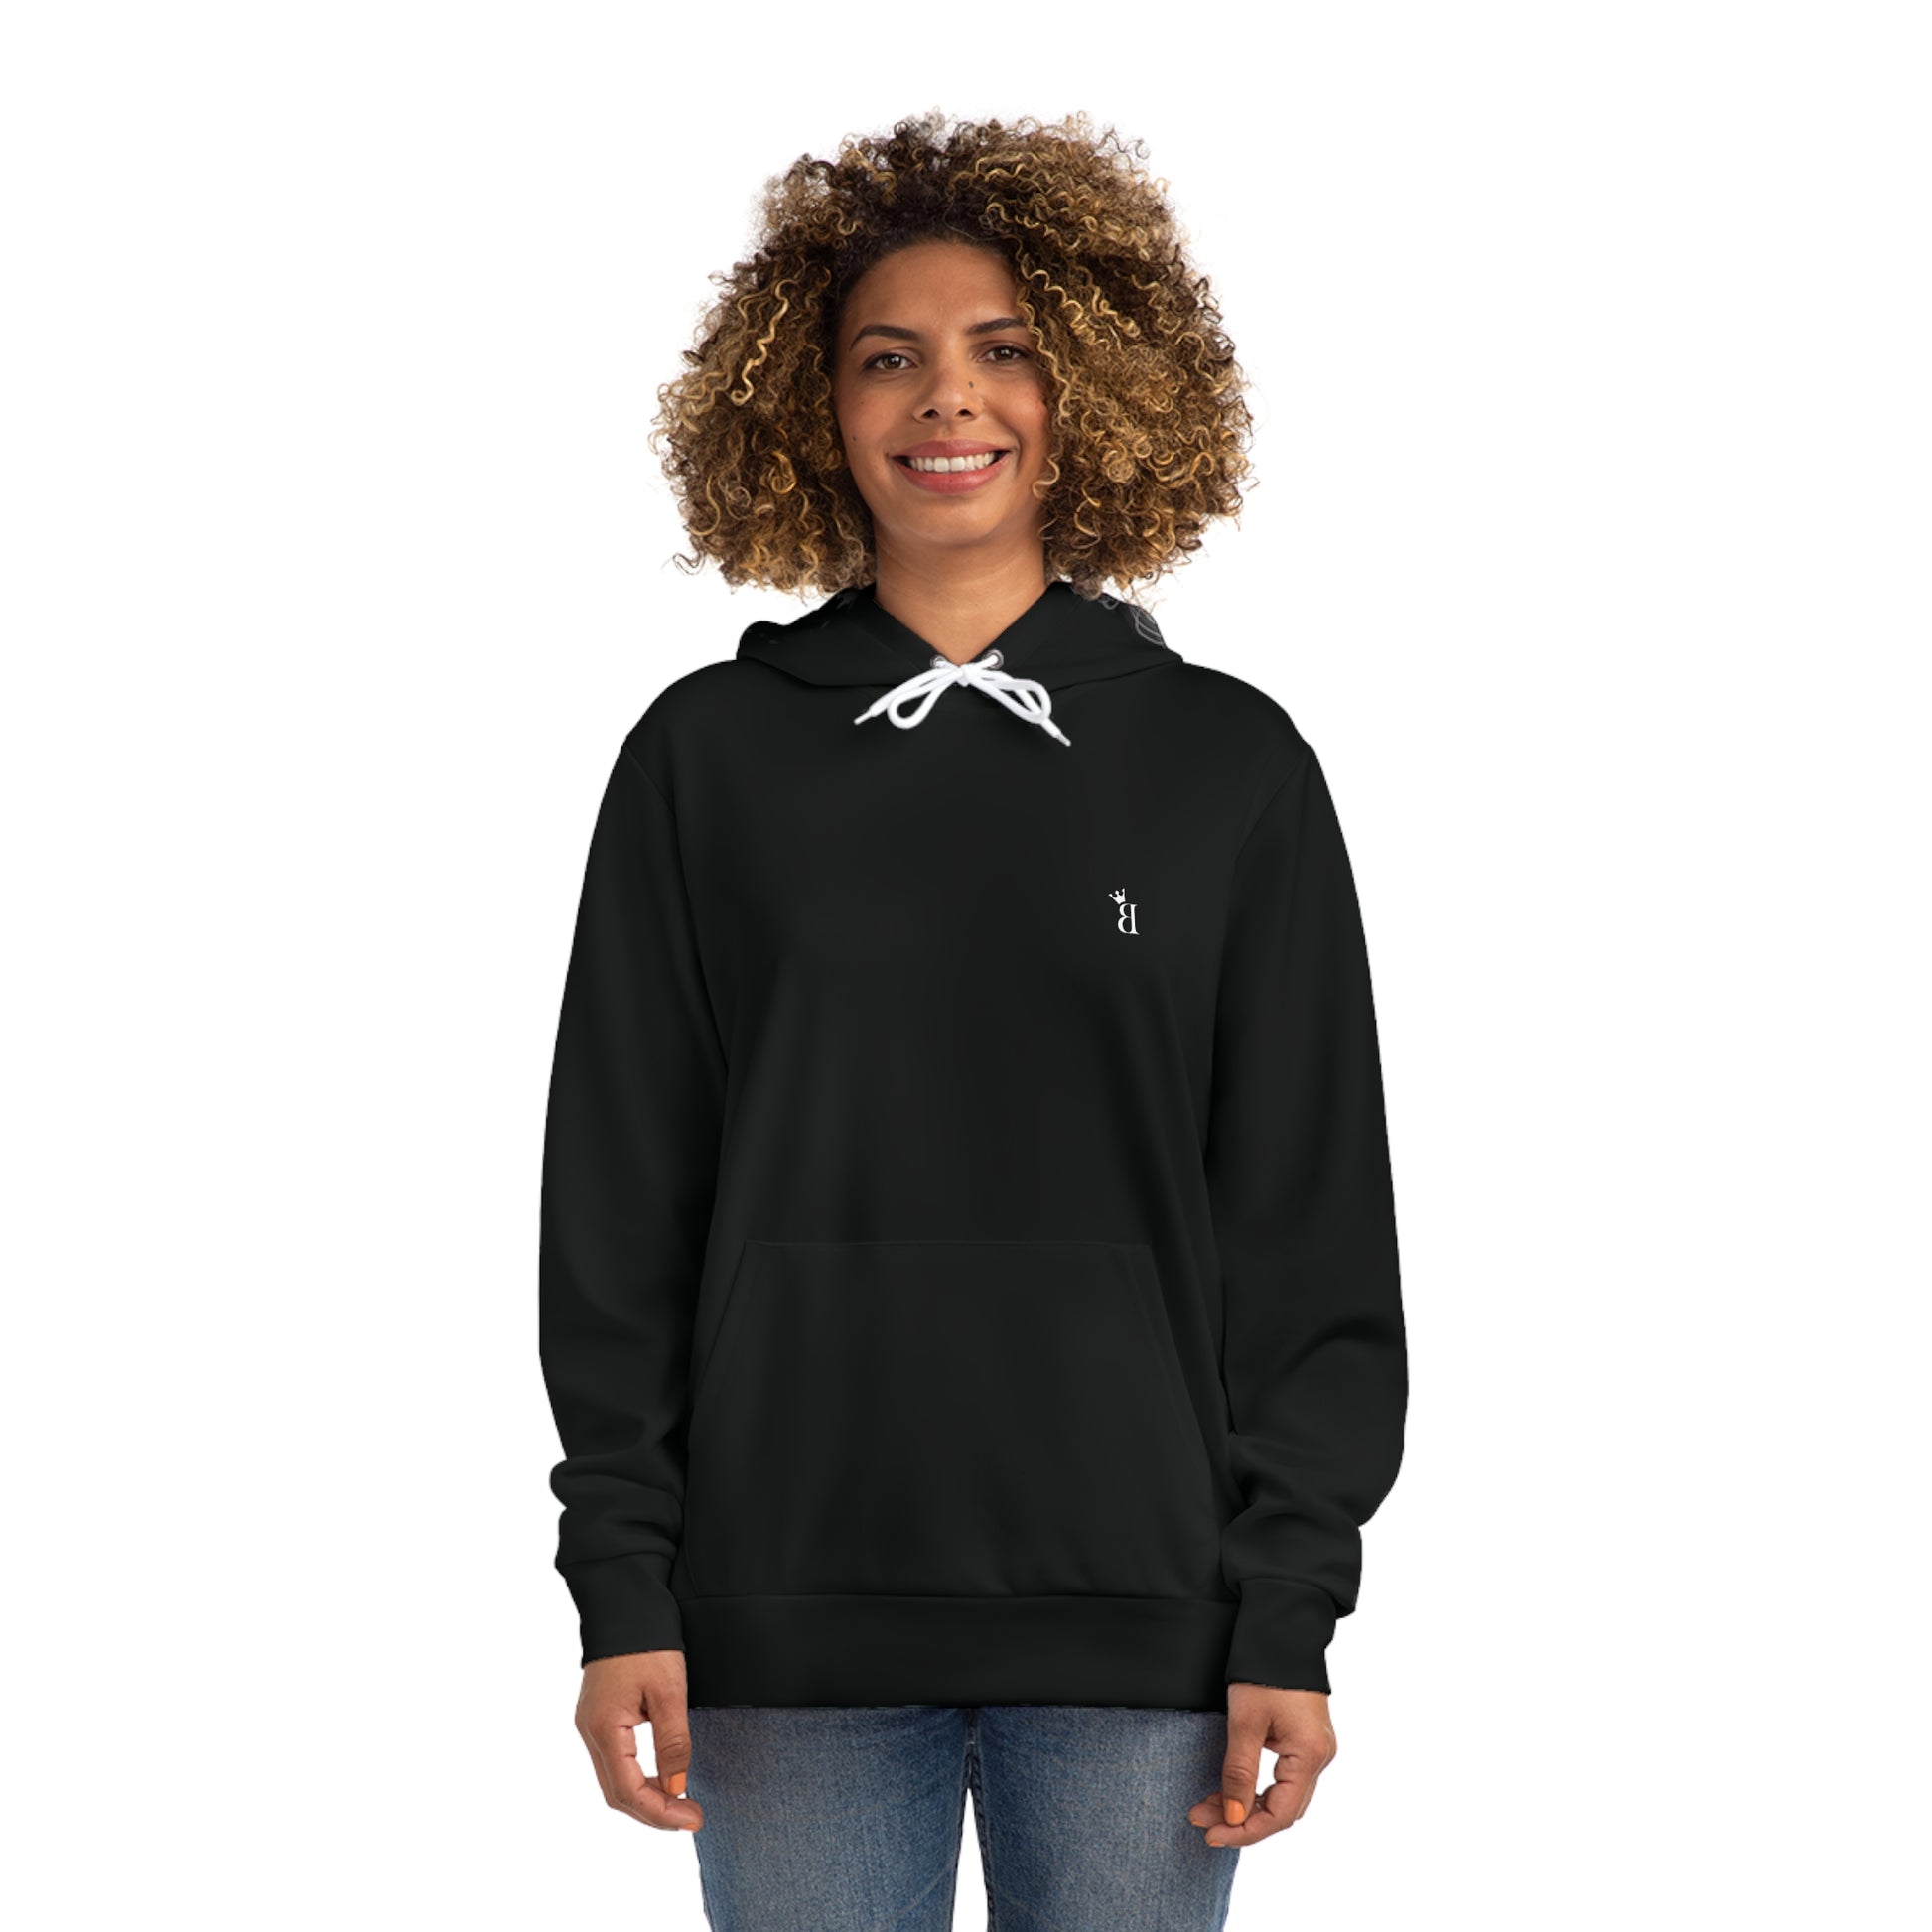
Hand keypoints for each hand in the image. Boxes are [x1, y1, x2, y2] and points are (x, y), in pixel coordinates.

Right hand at [574, 1649, 704, 1831]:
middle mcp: (590, 1732)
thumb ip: (673, 1741)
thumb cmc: (648, 1641)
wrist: (623, 1602)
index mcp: (604, 1728)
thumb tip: (676, 1787)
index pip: (627, 1791)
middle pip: (616, 1793)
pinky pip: (614, 1762)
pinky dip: (637, 1779)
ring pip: (613, 1781)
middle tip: (692, 1816)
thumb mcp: (669, 1690)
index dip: (660, 1812)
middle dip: (654, 1812)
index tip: (693, 1818)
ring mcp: (590, 1725)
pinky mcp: (597, 1718)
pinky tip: (661, 1778)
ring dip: (645, 1798)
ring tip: (681, 1802)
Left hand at [1188, 1682, 1337, 1847]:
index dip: (1245, 1830)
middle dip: (1241, 1819)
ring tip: (1208, 1805)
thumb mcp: (1245, 1722)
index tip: (1210, 1834)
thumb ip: (1239, 1772)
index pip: (1280, 1814)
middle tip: (1201, 1819)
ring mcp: (1317, 1749)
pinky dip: (1258, 1788)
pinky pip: (1285, 1778)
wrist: (1282, 1628)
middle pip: (1283, 1809)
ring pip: (1284, 1796)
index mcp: (1311, 1754)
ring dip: (1248, 1805)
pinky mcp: (1307, 1740)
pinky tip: (1232, 1788)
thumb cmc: (1264, 1669)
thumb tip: (1232, 1817)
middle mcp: (1321, 1757)